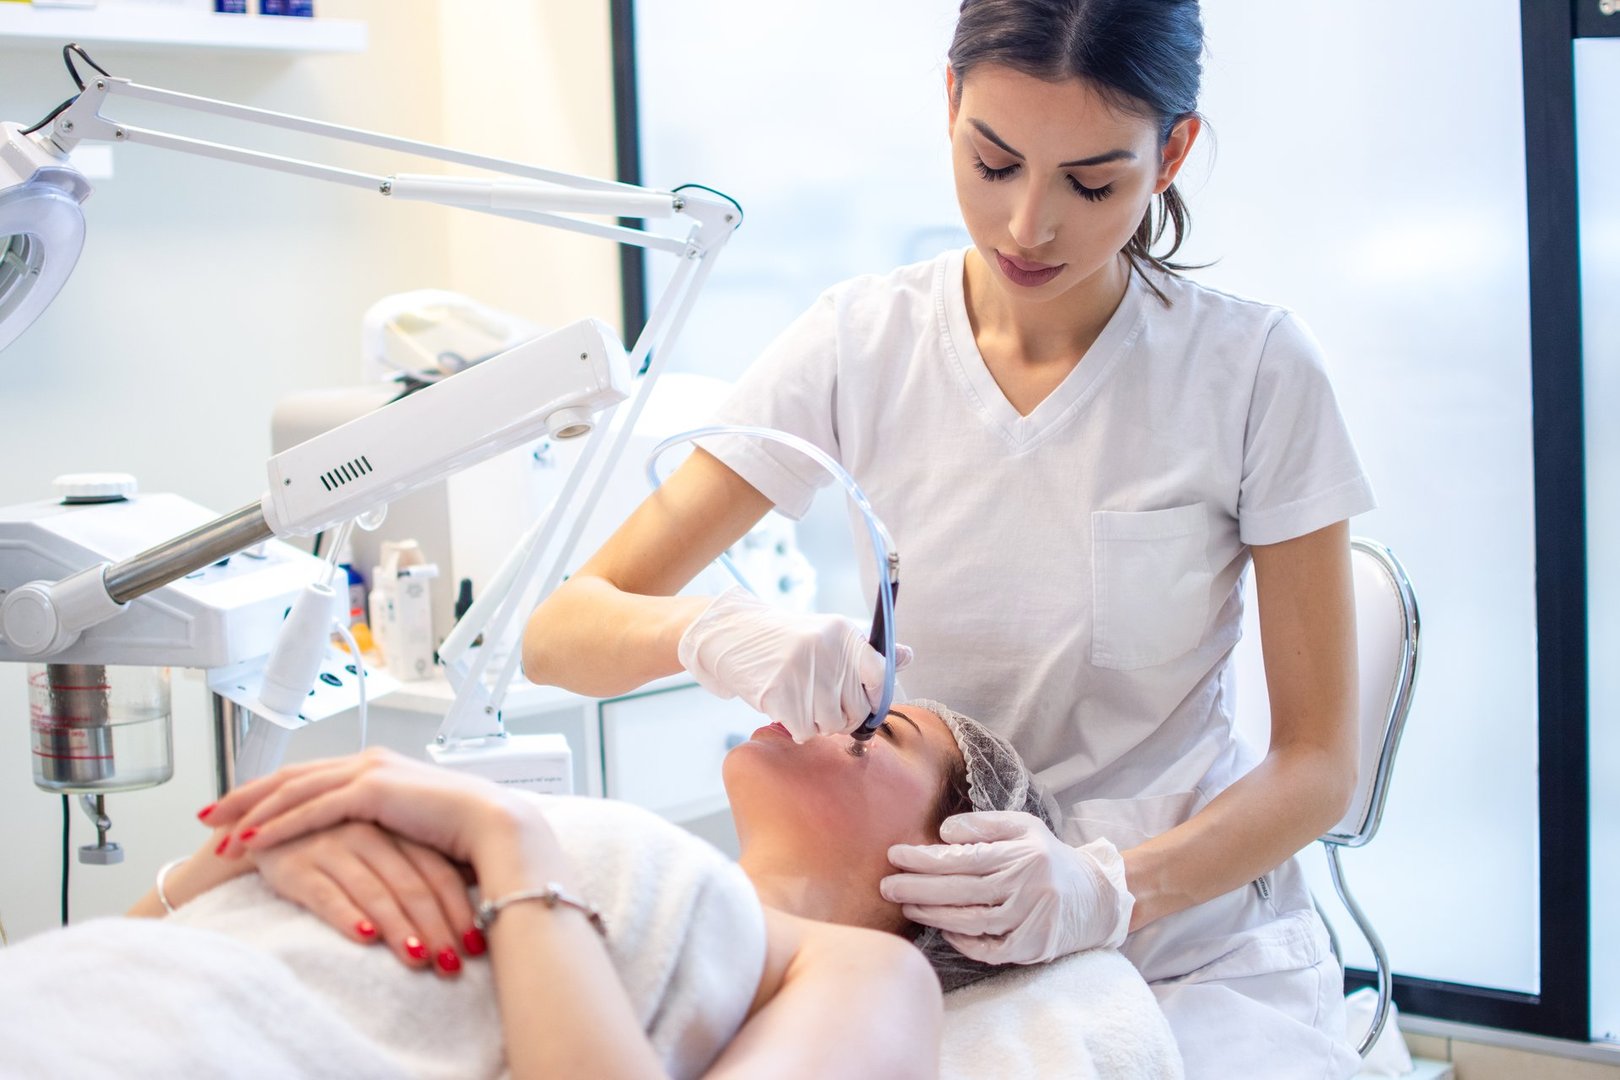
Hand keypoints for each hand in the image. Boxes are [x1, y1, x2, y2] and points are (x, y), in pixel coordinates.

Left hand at [206, 749, 559, 884]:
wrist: (497, 828)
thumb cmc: (465, 835)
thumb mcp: (412, 830)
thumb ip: (383, 829)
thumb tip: (365, 849)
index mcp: (378, 768)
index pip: (310, 777)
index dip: (269, 792)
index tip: (237, 810)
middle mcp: (368, 762)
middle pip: (290, 776)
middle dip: (245, 796)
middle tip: (208, 815)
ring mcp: (368, 772)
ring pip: (293, 790)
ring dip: (251, 812)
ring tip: (218, 834)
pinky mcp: (372, 791)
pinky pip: (312, 809)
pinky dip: (278, 825)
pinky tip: (251, 841)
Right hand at [251, 821, 481, 975]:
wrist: (265, 832)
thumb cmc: (337, 845)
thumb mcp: (382, 847)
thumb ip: (421, 866)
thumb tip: (473, 907)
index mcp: (396, 830)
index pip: (437, 871)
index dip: (458, 909)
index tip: (476, 945)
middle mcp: (368, 835)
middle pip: (411, 886)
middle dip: (436, 928)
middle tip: (452, 965)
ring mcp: (332, 847)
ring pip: (375, 892)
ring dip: (400, 929)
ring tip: (419, 960)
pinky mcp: (296, 867)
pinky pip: (326, 894)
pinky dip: (349, 916)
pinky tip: (366, 937)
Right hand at [677, 586, 911, 741]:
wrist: (735, 636)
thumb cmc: (788, 641)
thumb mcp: (828, 637)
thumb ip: (865, 653)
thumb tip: (908, 656)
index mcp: (842, 633)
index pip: (881, 672)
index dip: (878, 697)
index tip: (868, 705)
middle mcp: (825, 650)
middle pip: (855, 710)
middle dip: (842, 718)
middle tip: (823, 707)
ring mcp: (801, 671)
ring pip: (829, 725)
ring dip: (817, 724)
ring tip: (801, 702)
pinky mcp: (778, 692)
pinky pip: (803, 731)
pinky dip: (797, 728)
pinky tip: (786, 708)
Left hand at [881, 811, 1133, 964]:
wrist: (1096, 897)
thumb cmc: (1049, 856)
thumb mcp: (1024, 827)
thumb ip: (984, 824)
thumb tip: (943, 832)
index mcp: (1025, 854)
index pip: (965, 858)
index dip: (926, 858)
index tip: (895, 855)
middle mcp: (1030, 888)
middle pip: (963, 890)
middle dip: (919, 888)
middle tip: (887, 885)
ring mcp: (1032, 921)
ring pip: (973, 921)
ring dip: (934, 914)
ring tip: (906, 906)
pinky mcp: (1032, 947)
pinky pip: (989, 949)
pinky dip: (963, 941)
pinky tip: (941, 929)